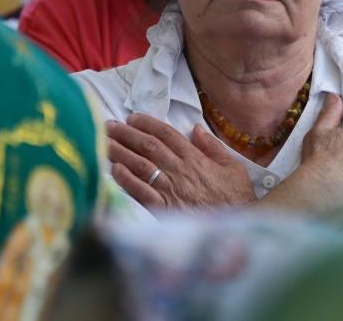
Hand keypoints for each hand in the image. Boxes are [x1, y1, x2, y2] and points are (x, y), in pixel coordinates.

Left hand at [106, 114, 256, 210]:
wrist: (238, 226)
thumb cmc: (236, 197)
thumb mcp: (233, 166)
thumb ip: (213, 146)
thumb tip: (195, 128)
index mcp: (195, 158)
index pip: (167, 135)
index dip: (147, 124)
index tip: (132, 117)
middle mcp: (179, 170)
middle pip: (148, 147)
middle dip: (126, 134)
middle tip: (109, 124)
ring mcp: (170, 190)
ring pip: (140, 165)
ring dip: (120, 152)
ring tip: (103, 142)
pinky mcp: (165, 210)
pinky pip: (142, 192)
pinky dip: (127, 180)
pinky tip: (114, 170)